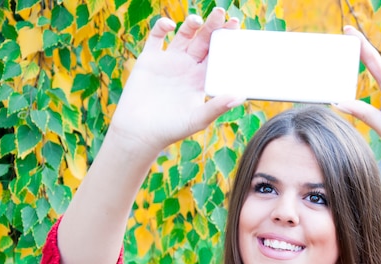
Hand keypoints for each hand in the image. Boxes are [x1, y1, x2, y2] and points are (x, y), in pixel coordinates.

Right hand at [108, 8, 242, 155]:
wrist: (139, 133)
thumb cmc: (171, 130)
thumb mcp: (197, 119)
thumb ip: (217, 106)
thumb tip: (240, 96)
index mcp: (201, 79)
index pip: (218, 55)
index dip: (226, 40)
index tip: (235, 27)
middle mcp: (187, 68)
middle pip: (204, 41)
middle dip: (213, 27)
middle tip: (222, 13)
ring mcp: (169, 62)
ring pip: (183, 36)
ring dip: (191, 25)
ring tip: (197, 19)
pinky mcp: (149, 60)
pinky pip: (156, 37)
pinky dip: (161, 27)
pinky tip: (169, 25)